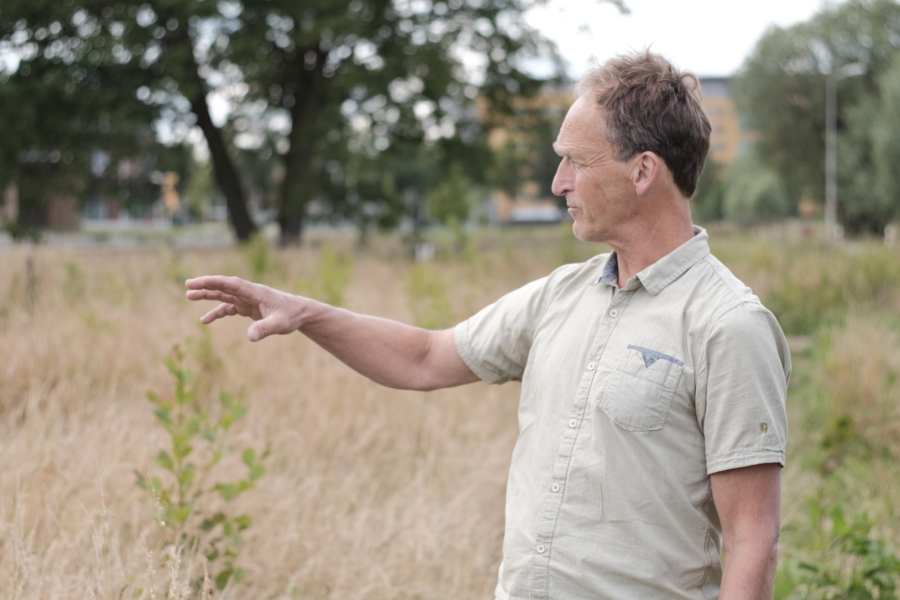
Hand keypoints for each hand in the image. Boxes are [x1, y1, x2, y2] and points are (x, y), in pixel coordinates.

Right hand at [185, 275, 303, 341]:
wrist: (299, 314)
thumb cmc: (291, 315)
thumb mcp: (279, 324)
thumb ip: (265, 329)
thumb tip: (249, 337)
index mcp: (256, 292)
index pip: (233, 284)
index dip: (216, 282)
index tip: (201, 281)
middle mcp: (249, 293)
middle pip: (224, 286)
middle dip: (206, 285)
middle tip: (188, 285)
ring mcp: (247, 300)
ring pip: (224, 295)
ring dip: (208, 295)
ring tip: (189, 296)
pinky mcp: (247, 307)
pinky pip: (228, 308)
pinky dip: (217, 312)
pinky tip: (204, 320)